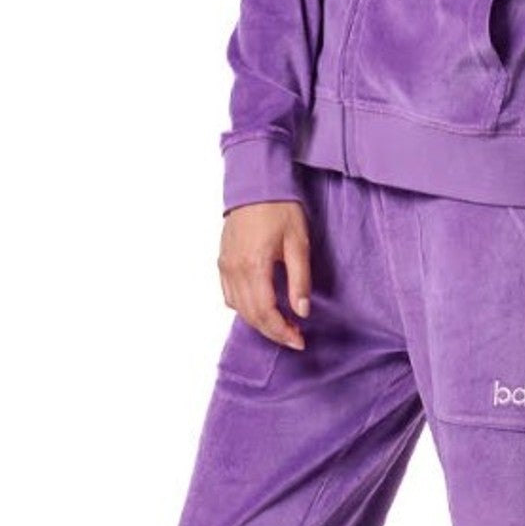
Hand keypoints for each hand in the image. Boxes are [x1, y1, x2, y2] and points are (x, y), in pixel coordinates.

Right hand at [218, 199, 312, 351]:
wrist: (255, 183)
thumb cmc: (280, 208)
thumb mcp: (298, 243)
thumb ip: (300, 279)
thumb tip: (301, 311)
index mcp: (254, 266)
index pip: (265, 312)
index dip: (281, 332)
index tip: (298, 341)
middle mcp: (235, 269)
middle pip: (251, 315)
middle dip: (273, 332)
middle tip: (294, 338)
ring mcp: (225, 266)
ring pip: (238, 308)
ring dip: (259, 323)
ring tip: (282, 326)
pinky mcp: (223, 261)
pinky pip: (229, 295)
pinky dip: (244, 309)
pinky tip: (260, 308)